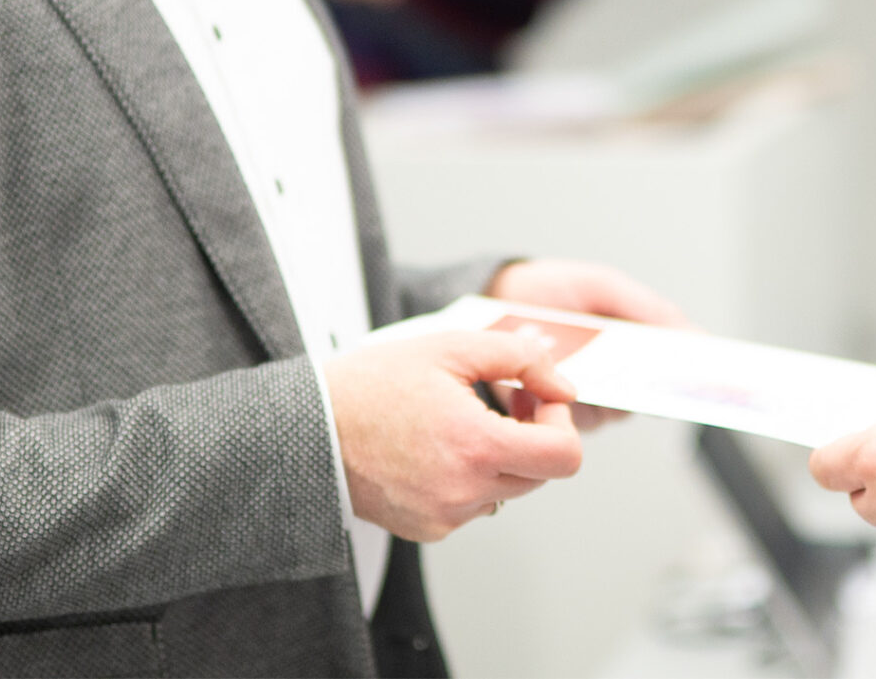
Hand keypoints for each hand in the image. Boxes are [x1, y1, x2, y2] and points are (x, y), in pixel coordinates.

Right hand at [325, 330, 583, 540]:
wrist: (309, 429)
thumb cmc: (374, 383)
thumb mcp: (452, 346)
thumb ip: (521, 358)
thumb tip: (566, 385)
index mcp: (476, 446)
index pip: (564, 457)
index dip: (560, 421)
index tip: (535, 397)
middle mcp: (465, 491)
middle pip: (540, 473)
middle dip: (533, 433)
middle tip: (505, 398)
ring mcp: (446, 516)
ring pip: (509, 490)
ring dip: (502, 456)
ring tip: (465, 419)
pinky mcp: (428, 529)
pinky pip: (474, 504)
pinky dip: (471, 476)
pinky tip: (438, 446)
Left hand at [486, 259, 690, 427]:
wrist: (491, 299)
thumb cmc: (549, 290)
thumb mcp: (602, 287)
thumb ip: (646, 307)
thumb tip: (696, 335)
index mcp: (632, 344)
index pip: (677, 365)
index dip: (702, 376)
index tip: (726, 378)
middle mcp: (614, 377)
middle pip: (654, 394)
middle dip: (668, 390)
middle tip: (680, 382)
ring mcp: (586, 398)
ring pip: (618, 409)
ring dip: (617, 391)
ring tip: (608, 367)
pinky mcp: (554, 414)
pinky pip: (580, 417)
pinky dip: (581, 400)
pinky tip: (571, 379)